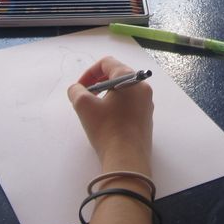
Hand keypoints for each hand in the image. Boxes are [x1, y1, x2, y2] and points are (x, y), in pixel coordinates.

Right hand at [68, 56, 153, 174]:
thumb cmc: (107, 129)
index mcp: (130, 79)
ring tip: (94, 110)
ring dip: (106, 95)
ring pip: (123, 91)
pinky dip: (115, 106)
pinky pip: (129, 104)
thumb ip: (76, 91)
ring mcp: (147, 104)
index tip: (80, 87)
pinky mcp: (146, 119)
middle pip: (117, 75)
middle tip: (85, 97)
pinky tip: (106, 122)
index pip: (107, 63)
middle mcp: (142, 87)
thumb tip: (77, 90)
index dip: (89, 72)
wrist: (127, 160)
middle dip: (97, 83)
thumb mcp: (84, 106)